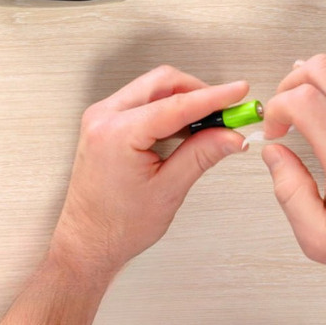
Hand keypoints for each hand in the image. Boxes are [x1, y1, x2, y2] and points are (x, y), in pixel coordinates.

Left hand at [52, 65, 248, 273]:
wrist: (88, 242)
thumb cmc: (116, 226)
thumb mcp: (168, 190)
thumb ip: (202, 155)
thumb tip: (230, 136)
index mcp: (117, 134)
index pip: (176, 104)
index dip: (213, 97)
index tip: (238, 91)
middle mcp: (104, 118)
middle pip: (162, 82)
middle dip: (198, 92)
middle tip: (227, 110)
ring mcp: (102, 118)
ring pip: (153, 88)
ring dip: (184, 98)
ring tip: (210, 122)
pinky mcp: (105, 124)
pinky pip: (142, 101)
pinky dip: (168, 107)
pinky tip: (186, 126)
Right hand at [261, 54, 325, 322]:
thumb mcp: (317, 235)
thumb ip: (288, 189)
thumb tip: (273, 153)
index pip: (302, 99)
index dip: (275, 109)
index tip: (274, 131)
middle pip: (322, 68)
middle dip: (290, 84)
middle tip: (284, 113)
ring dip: (314, 87)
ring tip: (304, 118)